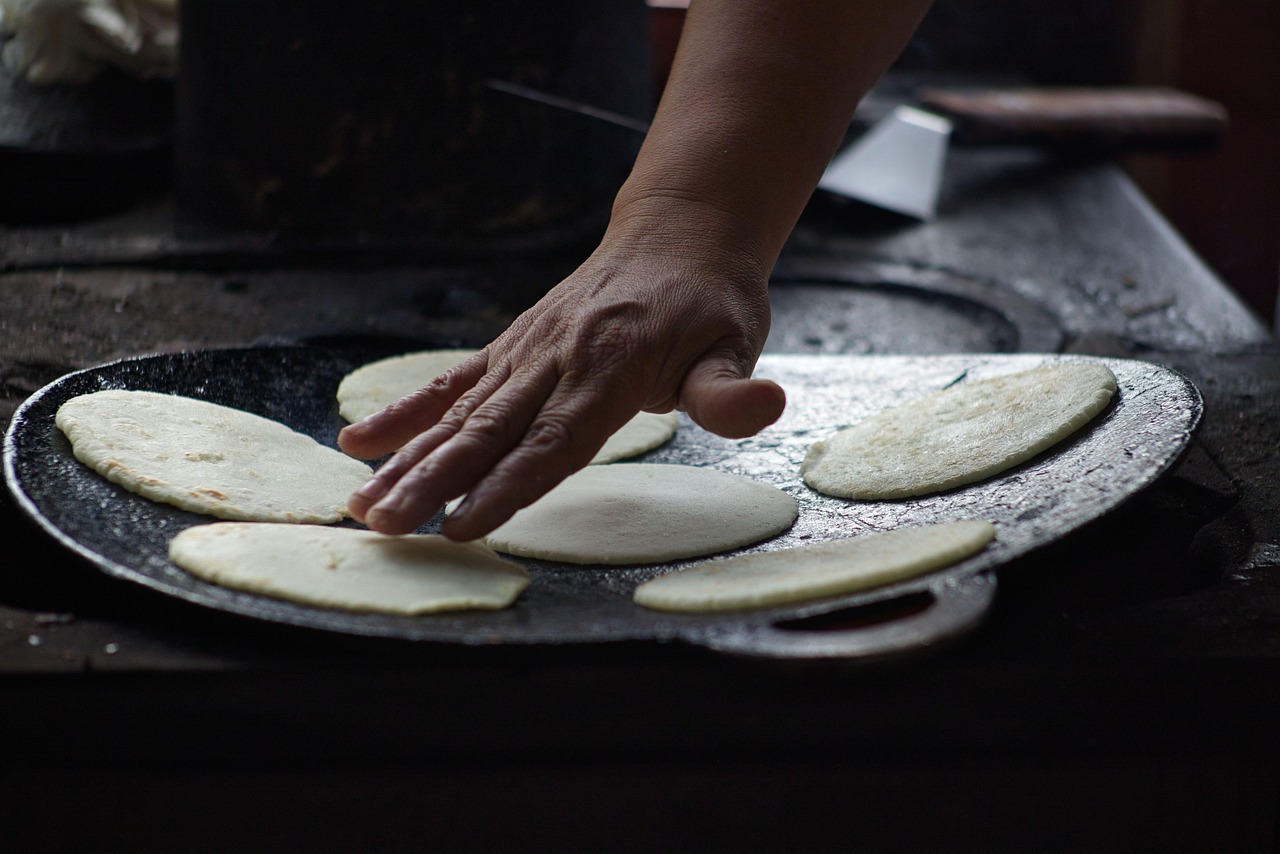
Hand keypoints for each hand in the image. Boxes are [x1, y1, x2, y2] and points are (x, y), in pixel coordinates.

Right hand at [339, 204, 785, 540]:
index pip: (552, 440)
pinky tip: (360, 441)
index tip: (460, 526)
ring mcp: (527, 350)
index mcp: (610, 366)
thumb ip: (729, 388)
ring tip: (360, 502)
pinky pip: (452, 380)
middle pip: (488, 431)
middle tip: (384, 525)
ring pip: (459, 412)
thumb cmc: (710, 299)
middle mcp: (556, 357)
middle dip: (433, 481)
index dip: (505, 486)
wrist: (678, 232)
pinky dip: (406, 411)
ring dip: (407, 458)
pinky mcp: (513, 345)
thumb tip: (764, 407)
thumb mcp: (736, 340)